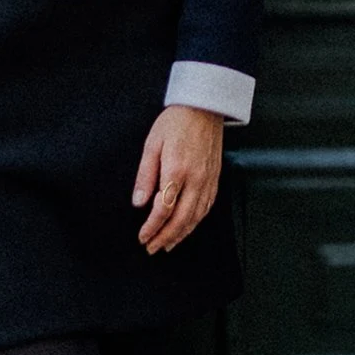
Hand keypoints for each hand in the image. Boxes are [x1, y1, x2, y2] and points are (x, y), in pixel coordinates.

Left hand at [133, 104, 224, 255]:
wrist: (204, 106)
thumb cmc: (176, 122)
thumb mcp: (152, 144)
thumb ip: (145, 175)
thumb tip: (139, 202)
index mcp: (177, 170)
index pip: (163, 209)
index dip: (152, 227)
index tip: (142, 236)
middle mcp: (195, 179)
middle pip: (181, 219)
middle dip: (165, 237)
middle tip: (152, 248)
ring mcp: (208, 180)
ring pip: (196, 217)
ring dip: (181, 235)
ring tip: (168, 245)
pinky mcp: (215, 178)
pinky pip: (207, 207)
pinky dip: (196, 222)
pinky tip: (188, 226)